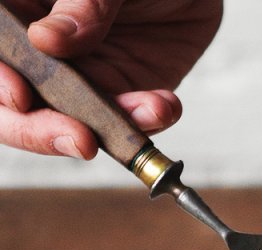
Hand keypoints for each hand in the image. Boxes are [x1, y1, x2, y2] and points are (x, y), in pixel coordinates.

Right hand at [0, 0, 221, 158]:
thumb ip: (81, 3)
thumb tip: (46, 41)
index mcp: (17, 9)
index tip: (21, 97)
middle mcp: (39, 47)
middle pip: (15, 106)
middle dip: (42, 131)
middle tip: (80, 140)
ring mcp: (78, 75)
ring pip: (70, 123)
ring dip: (107, 130)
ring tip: (147, 112)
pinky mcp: (119, 92)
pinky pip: (122, 122)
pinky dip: (143, 122)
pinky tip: (162, 106)